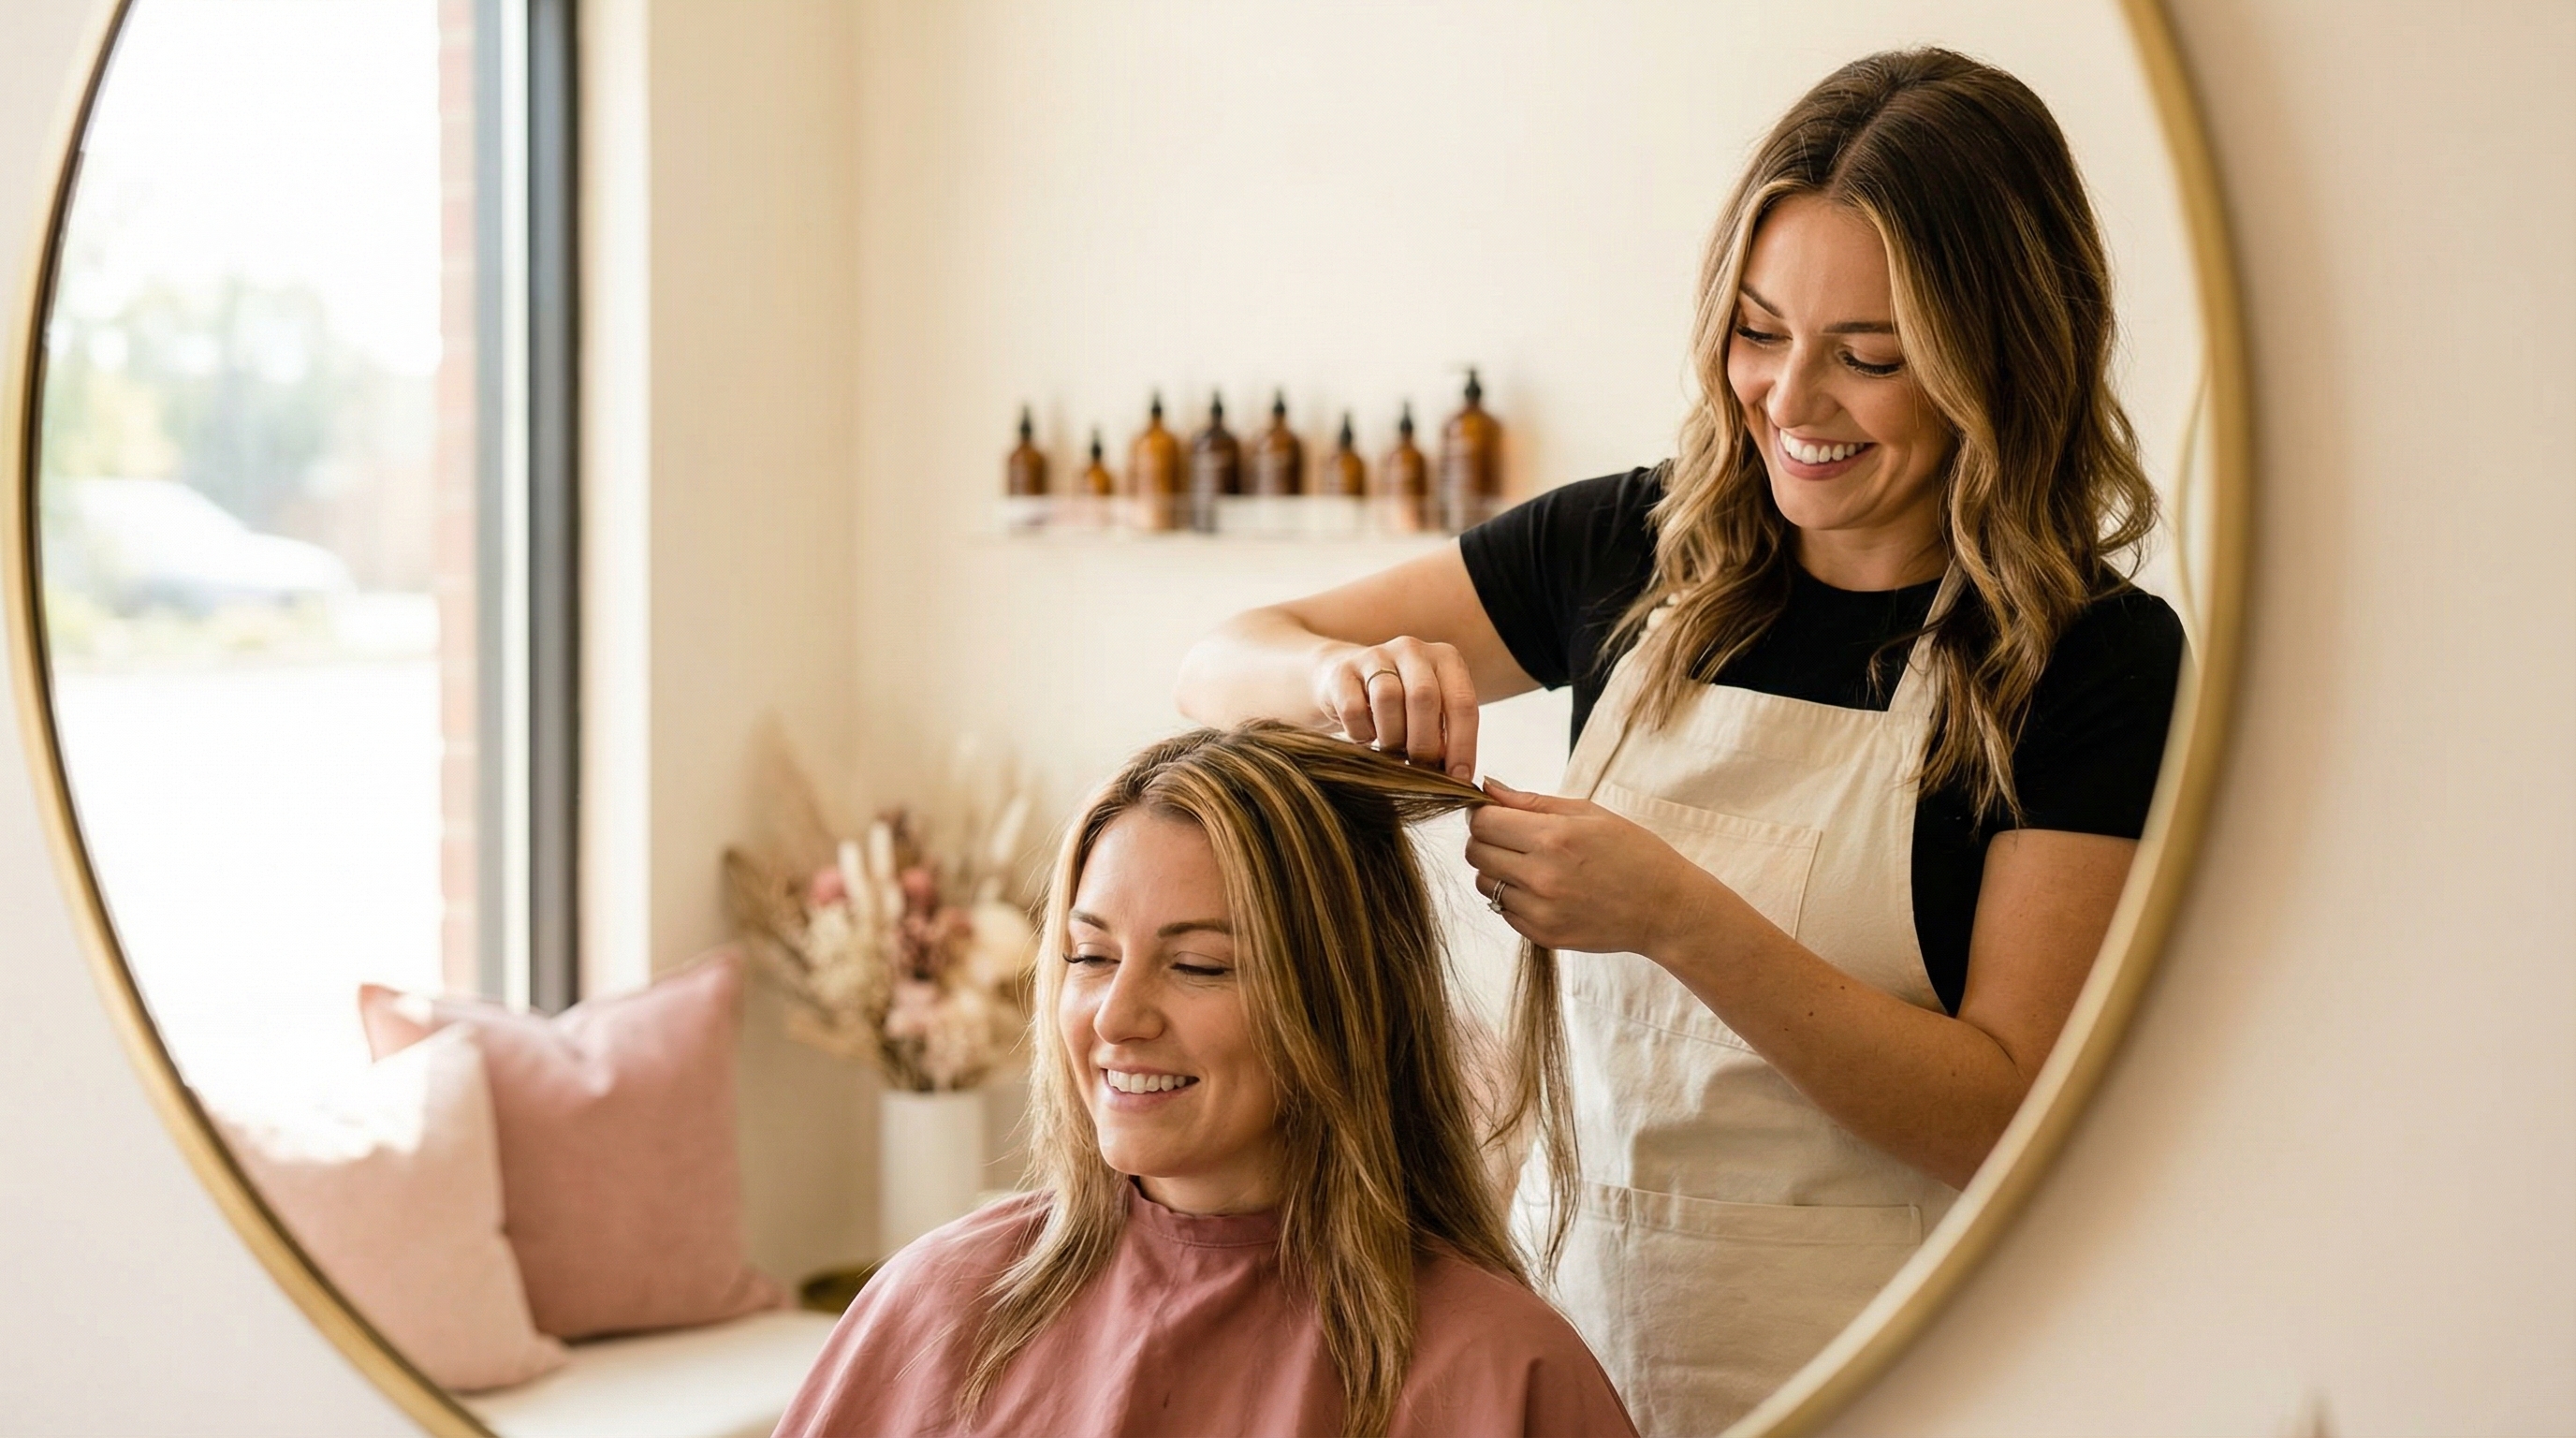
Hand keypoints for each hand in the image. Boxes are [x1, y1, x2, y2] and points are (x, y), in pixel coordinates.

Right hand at [1312, 636, 1480, 779]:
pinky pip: (1353, 708)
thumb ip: (1447, 736)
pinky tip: (1365, 737)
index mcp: (1445, 658)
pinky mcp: (1342, 671)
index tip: (1458, 777)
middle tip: (1420, 766)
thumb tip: (1456, 775)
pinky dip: (1361, 733)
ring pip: (1388, 699)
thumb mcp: (1432, 714)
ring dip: (1392, 737)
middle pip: (1424, 697)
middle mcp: (1412, 649)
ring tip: (1393, 751)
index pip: (1462, 702)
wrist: (1347, 681)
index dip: (1462, 744)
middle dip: (1424, 742)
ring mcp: (1375, 655)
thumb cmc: (1401, 706)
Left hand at [1464, 778, 1722, 956]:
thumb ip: (1532, 802)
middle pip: (1475, 853)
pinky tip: (1544, 890)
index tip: (1497, 815)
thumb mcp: (1590, 813)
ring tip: (1531, 865)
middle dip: (1486, 840)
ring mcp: (1540, 911)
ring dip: (1498, 871)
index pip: (1483, 822)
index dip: (1484, 814)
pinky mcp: (1542, 935)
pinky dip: (1514, 897)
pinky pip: (1503, 911)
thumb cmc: (1633, 853)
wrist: (1665, 909)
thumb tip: (1488, 788)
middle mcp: (1541, 876)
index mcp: (1554, 838)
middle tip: (1512, 838)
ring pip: (1484, 883)